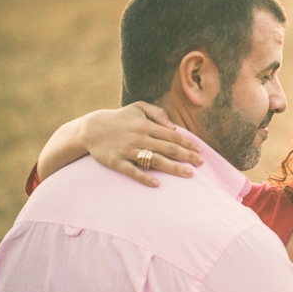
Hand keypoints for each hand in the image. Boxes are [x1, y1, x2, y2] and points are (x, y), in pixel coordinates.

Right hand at [81, 102, 202, 186]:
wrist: (90, 129)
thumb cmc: (120, 118)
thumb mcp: (138, 107)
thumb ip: (157, 113)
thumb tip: (174, 127)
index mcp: (145, 125)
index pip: (172, 136)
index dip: (187, 144)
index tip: (199, 151)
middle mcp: (138, 137)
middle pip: (168, 149)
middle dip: (187, 156)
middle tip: (201, 163)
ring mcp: (127, 151)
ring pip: (155, 160)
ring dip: (173, 168)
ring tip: (189, 174)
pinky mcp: (116, 162)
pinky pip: (132, 171)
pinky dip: (144, 177)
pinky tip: (157, 184)